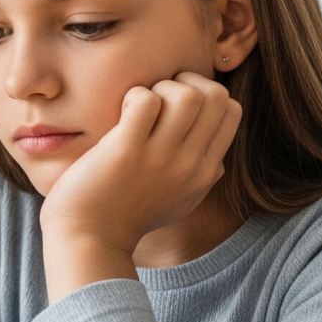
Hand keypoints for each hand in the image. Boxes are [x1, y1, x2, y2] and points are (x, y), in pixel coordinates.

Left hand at [39, 72, 240, 300]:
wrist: (90, 239)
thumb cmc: (128, 216)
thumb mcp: (180, 202)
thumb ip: (202, 179)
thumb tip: (217, 161)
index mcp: (204, 172)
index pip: (231, 111)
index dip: (206, 93)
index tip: (177, 103)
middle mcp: (188, 164)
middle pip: (215, 96)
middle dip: (186, 82)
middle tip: (159, 96)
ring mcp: (158, 158)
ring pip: (187, 95)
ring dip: (161, 88)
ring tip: (140, 105)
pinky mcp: (125, 152)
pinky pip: (145, 101)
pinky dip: (135, 95)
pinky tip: (121, 111)